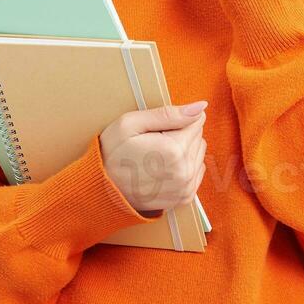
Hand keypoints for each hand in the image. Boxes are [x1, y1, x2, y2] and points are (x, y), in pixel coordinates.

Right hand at [98, 101, 208, 216]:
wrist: (103, 190)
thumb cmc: (112, 154)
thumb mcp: (131, 124)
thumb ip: (168, 114)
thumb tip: (200, 107)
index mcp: (174, 149)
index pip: (196, 120)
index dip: (175, 120)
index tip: (156, 129)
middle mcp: (185, 170)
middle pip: (199, 137)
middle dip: (180, 134)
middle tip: (153, 142)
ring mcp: (186, 186)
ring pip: (199, 153)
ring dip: (183, 151)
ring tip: (157, 156)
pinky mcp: (185, 196)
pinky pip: (197, 171)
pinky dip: (184, 166)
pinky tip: (164, 167)